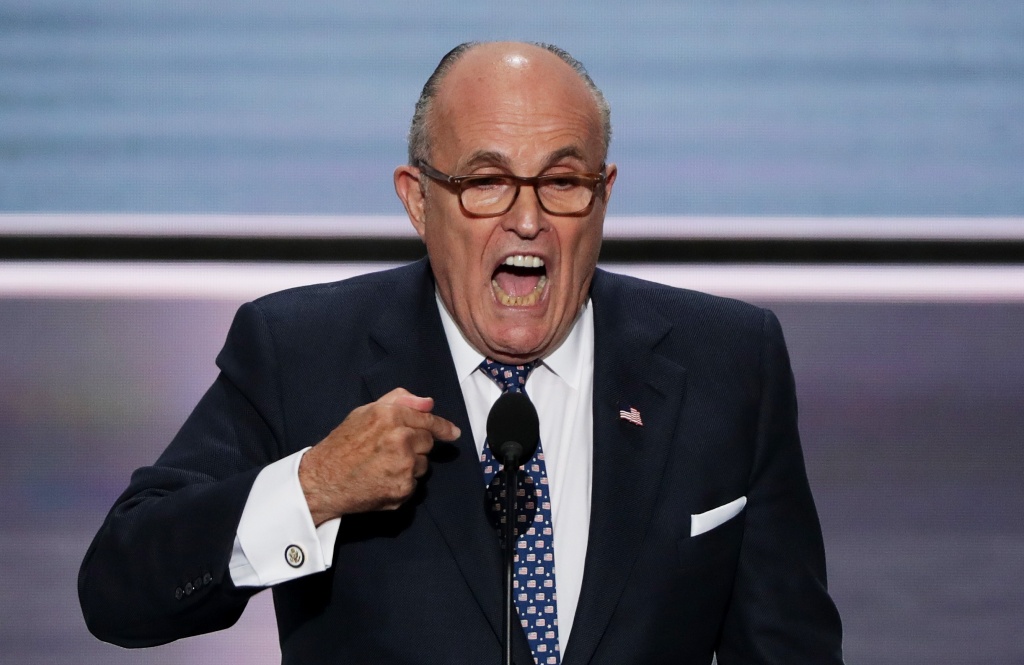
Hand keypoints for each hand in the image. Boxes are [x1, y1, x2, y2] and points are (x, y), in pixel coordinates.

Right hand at [298, 388, 460, 524]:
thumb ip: (398, 401)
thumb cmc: (341, 445)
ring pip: (423, 464)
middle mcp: (400, 439)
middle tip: (390, 450)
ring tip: (382, 466)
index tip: (453, 432)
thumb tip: (428, 402)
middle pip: (427, 442)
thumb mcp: (365, 412)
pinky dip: (402, 483)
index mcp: (391, 416)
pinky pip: (414, 484)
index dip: (443, 427)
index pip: (428, 420)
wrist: (323, 480)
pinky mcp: (402, 489)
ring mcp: (403, 466)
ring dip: (410, 465)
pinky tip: (381, 480)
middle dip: (415, 445)